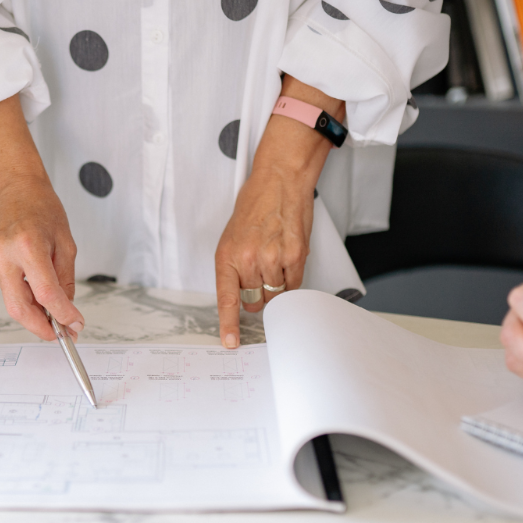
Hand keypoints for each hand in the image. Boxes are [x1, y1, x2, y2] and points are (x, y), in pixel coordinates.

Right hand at [0, 176, 82, 340]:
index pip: (46, 293)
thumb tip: (66, 311)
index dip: (63, 315)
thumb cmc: (41, 209)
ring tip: (49, 297)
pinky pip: (7, 290)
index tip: (75, 324)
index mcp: (28, 245)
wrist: (14, 189)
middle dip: (41, 328)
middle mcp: (4, 255)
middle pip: (19, 308)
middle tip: (60, 333)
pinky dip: (23, 292)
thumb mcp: (66, 244)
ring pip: (13, 301)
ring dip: (34, 308)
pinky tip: (29, 274)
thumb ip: (65, 281)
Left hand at [215, 163, 312, 348]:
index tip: (231, 343)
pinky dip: (292, 278)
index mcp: (227, 256)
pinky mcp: (295, 255)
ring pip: (276, 294)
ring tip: (275, 257)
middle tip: (261, 272)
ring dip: (277, 284)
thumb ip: (235, 269)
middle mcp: (248, 259)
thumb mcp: (232, 238)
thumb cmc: (256, 206)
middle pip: (255, 301)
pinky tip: (287, 257)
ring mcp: (272, 258)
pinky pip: (294, 284)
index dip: (229, 324)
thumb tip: (243, 297)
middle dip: (258, 295)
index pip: (226, 299)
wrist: (279, 180)